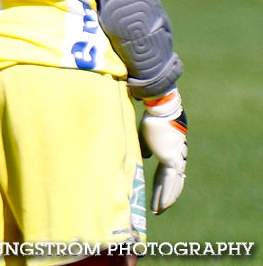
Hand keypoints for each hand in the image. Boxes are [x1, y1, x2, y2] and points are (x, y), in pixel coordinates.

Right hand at [138, 89, 187, 213]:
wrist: (160, 108)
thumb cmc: (152, 117)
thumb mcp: (146, 135)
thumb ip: (146, 147)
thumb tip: (144, 157)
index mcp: (170, 151)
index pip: (165, 173)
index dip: (160, 185)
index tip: (156, 194)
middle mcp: (176, 157)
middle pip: (171, 181)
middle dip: (165, 195)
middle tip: (159, 209)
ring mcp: (175, 159)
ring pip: (171, 185)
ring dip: (165, 199)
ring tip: (158, 211)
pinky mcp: (171, 160)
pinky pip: (167, 181)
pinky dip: (164, 194)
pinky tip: (161, 206)